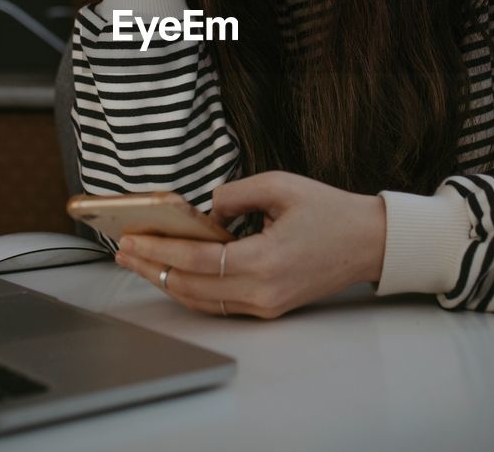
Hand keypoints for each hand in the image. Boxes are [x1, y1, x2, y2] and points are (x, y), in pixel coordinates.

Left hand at [114, 172, 387, 319]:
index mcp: (266, 260)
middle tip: (124, 250)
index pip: (197, 262)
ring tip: (140, 261)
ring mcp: (265, 305)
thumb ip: (234, 194)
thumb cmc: (330, 211)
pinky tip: (172, 271)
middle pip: (190, 287)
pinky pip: (218, 303)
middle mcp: (262, 291)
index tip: (132, 240)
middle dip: (151, 268)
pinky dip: (190, 288)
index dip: (159, 251)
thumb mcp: (280, 185)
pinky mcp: (269, 308)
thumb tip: (204, 212)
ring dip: (166, 281)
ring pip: (201, 300)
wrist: (369, 242)